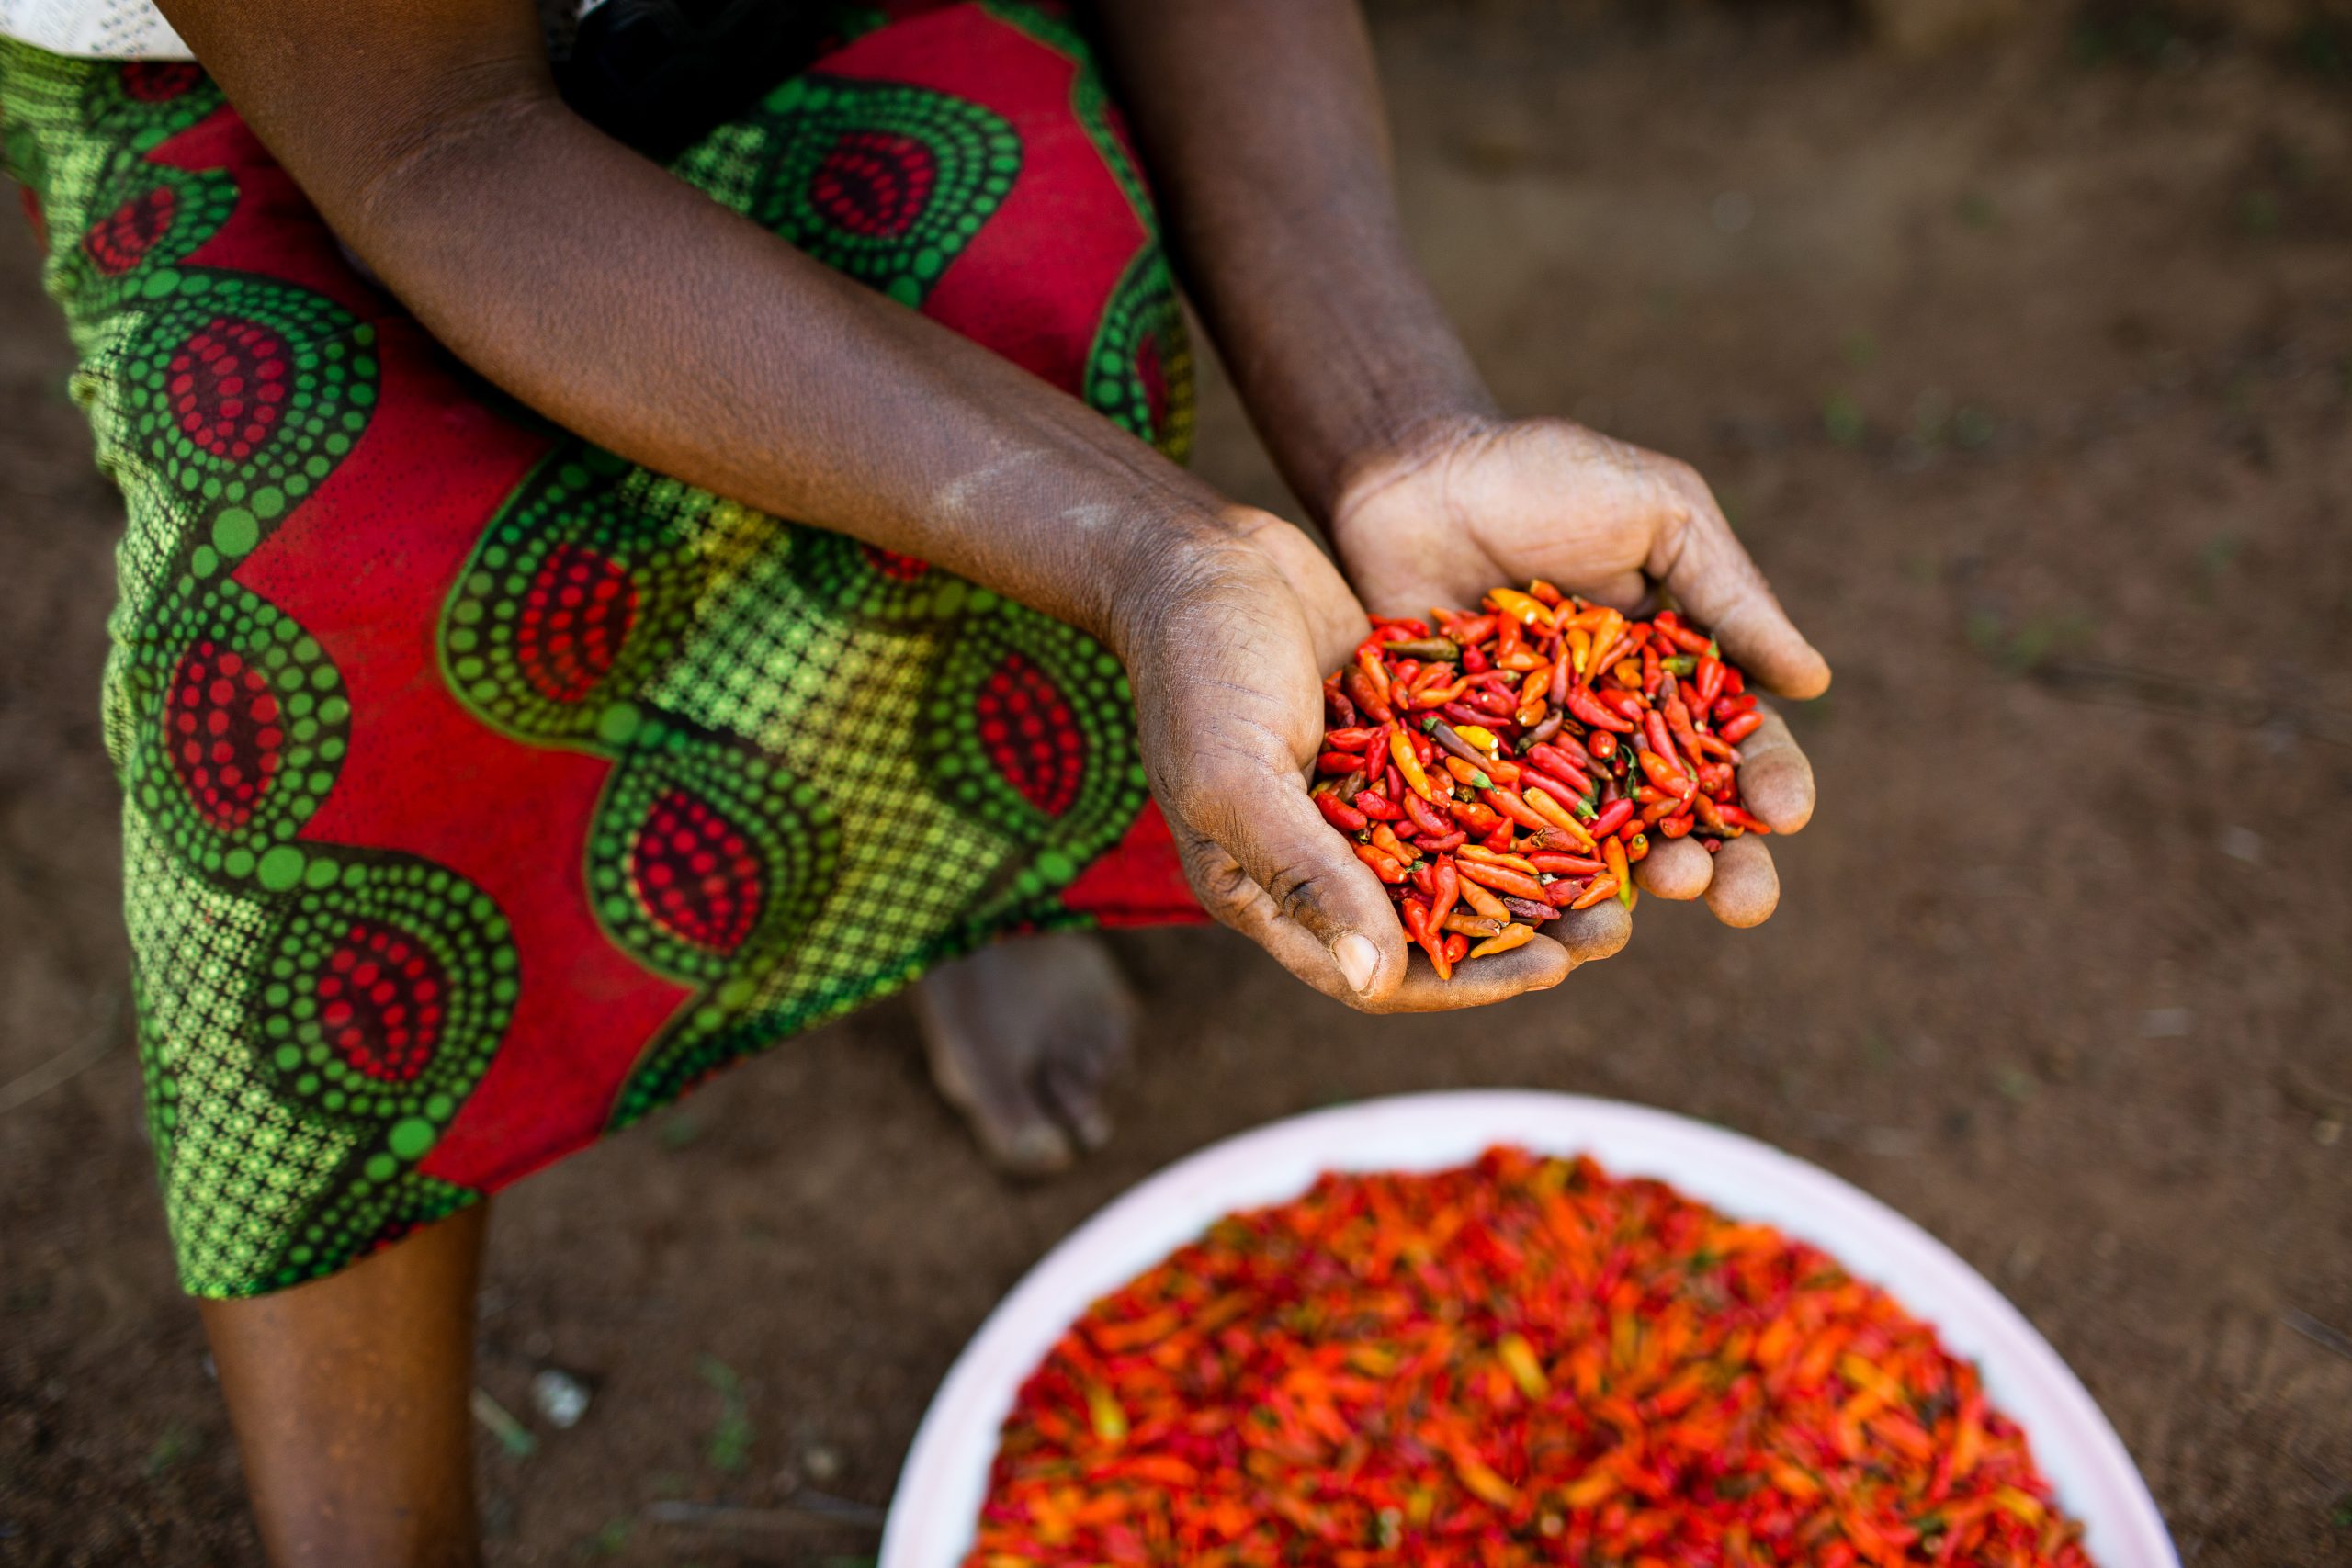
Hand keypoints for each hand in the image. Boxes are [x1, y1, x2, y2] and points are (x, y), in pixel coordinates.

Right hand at [1120, 510, 1629, 1010]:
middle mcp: (1321, 856)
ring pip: (1468, 856)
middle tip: (1616, 927)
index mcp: (1266, 891)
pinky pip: (1472, 780)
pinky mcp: (1396, 736)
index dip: (1468, 980)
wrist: (1196, 550)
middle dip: (1528, 932)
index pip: (1378, 974)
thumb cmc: (1195, 666)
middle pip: (1438, 925)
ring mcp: (1362, 796)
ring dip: (1543, 867)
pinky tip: (1602, 779)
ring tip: (1629, 868)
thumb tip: (1376, 979)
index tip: (1554, 967)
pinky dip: (1529, 788)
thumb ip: (1306, 873)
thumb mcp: (1238, 775)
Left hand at [1328, 415, 1829, 927]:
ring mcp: (1534, 763)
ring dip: (1620, 895)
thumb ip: (1728, 594)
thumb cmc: (1545, 478)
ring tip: (1635, 923)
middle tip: (1735, 900)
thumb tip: (1812, 681)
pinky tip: (1531, 921)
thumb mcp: (1657, 512)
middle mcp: (1614, 738)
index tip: (1785, 812)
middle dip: (1718, 868)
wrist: (1415, 471)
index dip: (1769, 785)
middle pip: (1680, 822)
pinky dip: (1512, 884)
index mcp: (1676, 683)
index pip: (1740, 749)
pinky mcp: (1457, 773)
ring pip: (1590, 850)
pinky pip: (1488, 838)